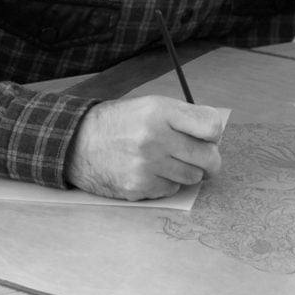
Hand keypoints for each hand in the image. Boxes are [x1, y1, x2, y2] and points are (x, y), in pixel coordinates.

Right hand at [65, 95, 223, 200]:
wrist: (79, 143)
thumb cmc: (120, 123)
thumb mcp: (150, 105)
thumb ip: (183, 117)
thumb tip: (215, 135)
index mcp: (160, 112)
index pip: (211, 126)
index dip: (214, 134)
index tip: (209, 136)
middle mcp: (155, 138)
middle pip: (208, 157)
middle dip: (210, 160)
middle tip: (204, 158)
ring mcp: (147, 165)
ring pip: (193, 177)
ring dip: (187, 171)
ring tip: (169, 161)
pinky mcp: (139, 187)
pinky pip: (172, 189)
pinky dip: (167, 182)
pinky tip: (152, 171)